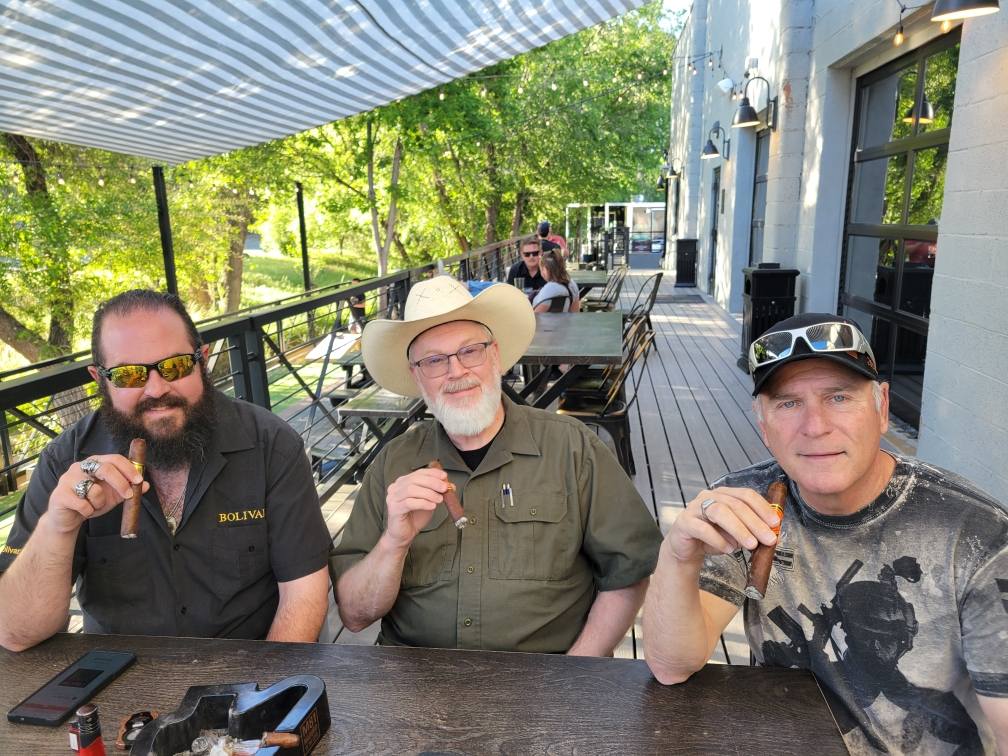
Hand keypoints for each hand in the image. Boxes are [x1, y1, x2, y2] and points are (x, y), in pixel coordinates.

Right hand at [46, 455, 148, 534]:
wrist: (68, 518)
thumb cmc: (92, 502)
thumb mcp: (113, 495)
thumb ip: (128, 489)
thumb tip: (147, 485)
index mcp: (95, 463)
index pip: (114, 459)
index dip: (128, 469)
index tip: (139, 480)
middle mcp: (80, 467)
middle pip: (105, 468)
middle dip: (120, 483)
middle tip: (128, 495)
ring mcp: (68, 479)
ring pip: (94, 490)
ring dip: (100, 502)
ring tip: (94, 506)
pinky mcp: (59, 494)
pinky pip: (83, 504)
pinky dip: (88, 511)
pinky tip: (83, 511)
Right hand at [383, 467, 450, 548]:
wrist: (404, 534)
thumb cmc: (414, 517)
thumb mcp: (429, 501)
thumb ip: (436, 492)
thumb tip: (450, 485)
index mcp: (403, 482)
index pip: (419, 473)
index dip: (432, 473)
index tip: (444, 476)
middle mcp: (396, 488)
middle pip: (415, 479)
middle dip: (432, 482)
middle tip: (444, 488)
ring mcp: (393, 498)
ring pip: (411, 490)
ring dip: (429, 493)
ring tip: (439, 499)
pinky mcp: (394, 509)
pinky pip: (409, 503)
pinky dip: (423, 503)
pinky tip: (432, 506)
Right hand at [665, 487, 779, 564]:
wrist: (685, 549)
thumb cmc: (713, 537)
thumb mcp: (734, 533)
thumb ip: (749, 529)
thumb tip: (770, 534)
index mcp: (723, 494)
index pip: (746, 495)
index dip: (762, 507)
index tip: (776, 523)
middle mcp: (708, 496)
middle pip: (735, 504)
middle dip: (755, 522)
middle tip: (769, 539)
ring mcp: (694, 508)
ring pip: (719, 512)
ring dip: (739, 529)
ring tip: (751, 545)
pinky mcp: (684, 523)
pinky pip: (702, 528)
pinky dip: (717, 539)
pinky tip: (728, 549)